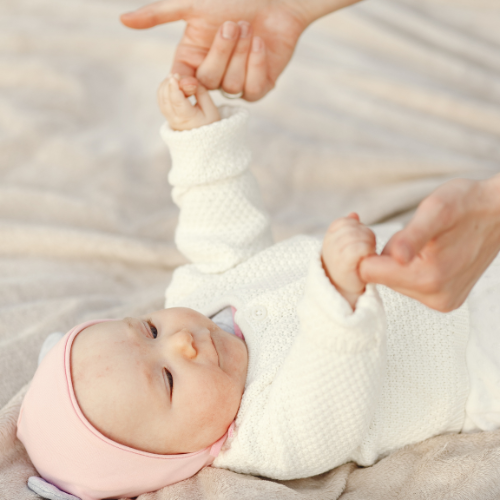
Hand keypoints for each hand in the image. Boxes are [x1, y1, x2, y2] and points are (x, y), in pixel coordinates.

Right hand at [121, 0, 360, 100]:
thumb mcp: (193, 5)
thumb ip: (159, 15)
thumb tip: (122, 20)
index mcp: (193, 56)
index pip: (180, 83)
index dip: (183, 85)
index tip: (186, 80)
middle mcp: (212, 72)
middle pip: (207, 83)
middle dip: (222, 52)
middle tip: (233, 24)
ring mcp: (236, 82)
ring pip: (230, 87)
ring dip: (240, 54)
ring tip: (248, 28)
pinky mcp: (259, 87)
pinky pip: (251, 92)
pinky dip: (255, 65)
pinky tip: (259, 43)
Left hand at [158, 75, 219, 130]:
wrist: (203, 141)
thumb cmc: (209, 124)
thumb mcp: (210, 108)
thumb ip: (200, 92)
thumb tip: (188, 80)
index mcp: (187, 119)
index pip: (177, 102)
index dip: (175, 87)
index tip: (175, 76)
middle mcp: (175, 120)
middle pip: (166, 99)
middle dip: (168, 84)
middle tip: (175, 75)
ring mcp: (169, 119)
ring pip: (161, 100)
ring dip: (165, 86)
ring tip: (173, 78)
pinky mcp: (167, 116)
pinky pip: (161, 101)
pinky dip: (163, 91)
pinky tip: (170, 84)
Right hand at [322, 213, 376, 309]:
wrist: (344, 292)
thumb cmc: (348, 267)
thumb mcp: (346, 245)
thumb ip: (349, 229)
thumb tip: (354, 214)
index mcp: (329, 236)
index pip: (346, 221)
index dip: (357, 229)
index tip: (358, 242)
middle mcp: (328, 243)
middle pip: (355, 228)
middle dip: (365, 236)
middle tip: (366, 251)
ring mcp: (334, 253)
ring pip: (359, 236)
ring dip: (368, 245)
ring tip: (366, 256)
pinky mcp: (343, 263)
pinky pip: (359, 248)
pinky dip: (366, 253)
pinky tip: (366, 261)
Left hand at [359, 176, 499, 311]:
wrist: (499, 212)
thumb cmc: (466, 204)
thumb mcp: (435, 210)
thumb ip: (412, 236)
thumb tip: (395, 256)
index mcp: (428, 278)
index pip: (368, 272)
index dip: (369, 250)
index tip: (389, 234)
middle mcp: (435, 298)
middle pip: (381, 278)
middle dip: (390, 255)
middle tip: (414, 236)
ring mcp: (442, 301)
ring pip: (395, 281)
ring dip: (401, 262)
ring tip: (426, 244)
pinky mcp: (445, 301)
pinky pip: (411, 285)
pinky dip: (412, 268)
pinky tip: (431, 254)